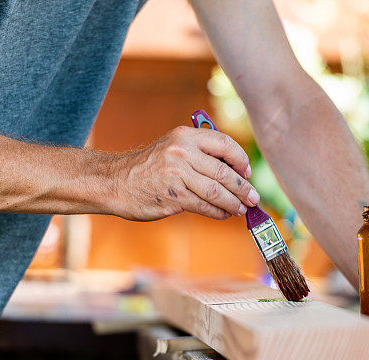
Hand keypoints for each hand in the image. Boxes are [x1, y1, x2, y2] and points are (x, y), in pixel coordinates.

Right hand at [108, 126, 259, 220]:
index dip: (241, 160)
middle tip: (253, 198)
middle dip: (243, 188)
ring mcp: (177, 175)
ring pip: (217, 192)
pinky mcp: (173, 197)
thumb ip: (199, 154)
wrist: (115, 182)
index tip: (247, 173)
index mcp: (185, 136)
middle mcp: (182, 152)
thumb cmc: (148, 168)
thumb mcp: (172, 148)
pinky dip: (218, 212)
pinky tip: (224, 214)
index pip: (225, 144)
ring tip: (242, 209)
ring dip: (234, 203)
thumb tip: (234, 172)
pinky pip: (204, 206)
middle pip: (224, 172)